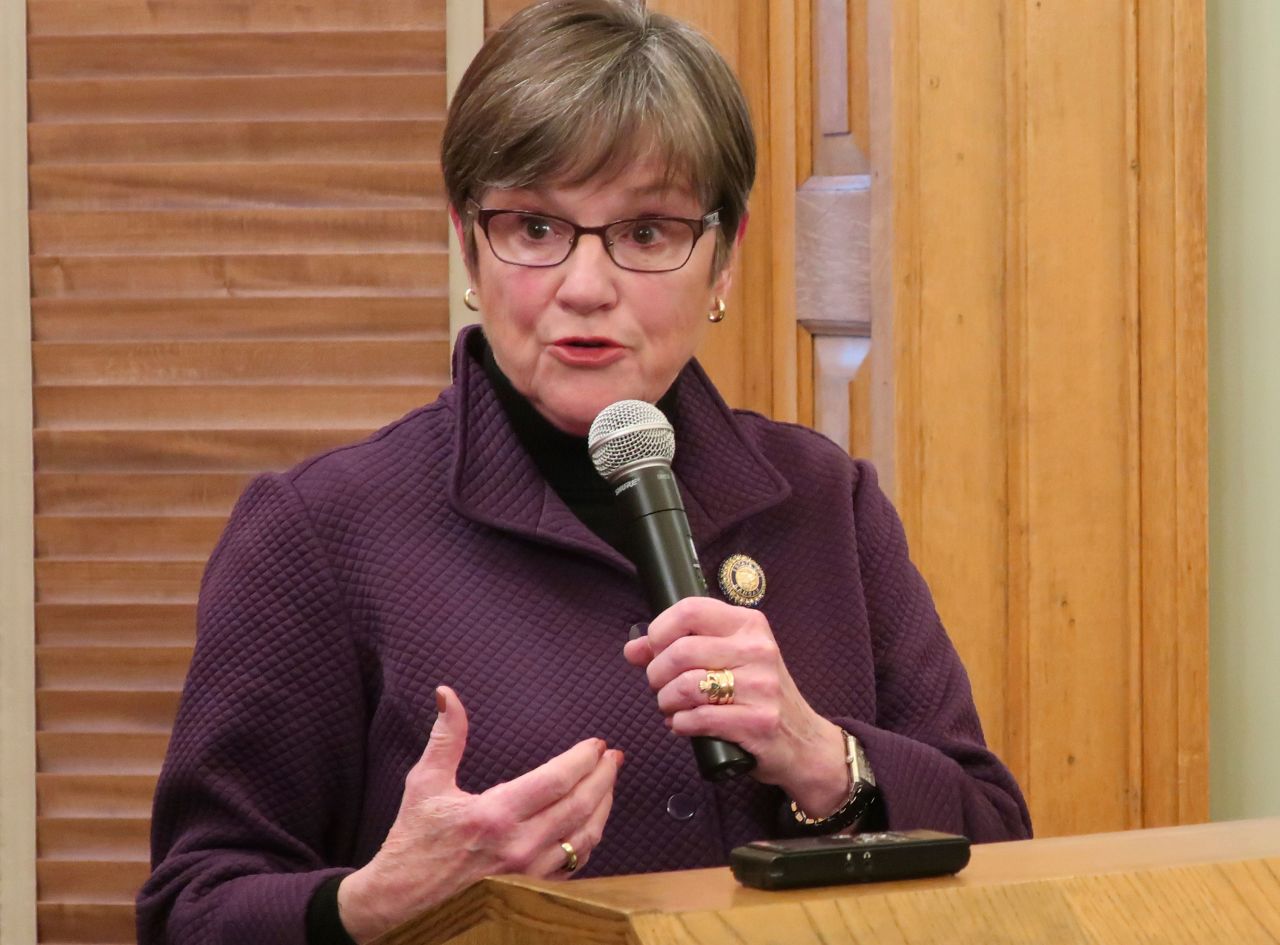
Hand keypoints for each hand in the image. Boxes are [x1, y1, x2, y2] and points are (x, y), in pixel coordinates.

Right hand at [337, 686, 622, 942]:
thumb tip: (446, 694)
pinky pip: (574, 865)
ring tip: (610, 784)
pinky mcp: (530, 893)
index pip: (557, 781)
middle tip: (614, 757)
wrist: (400, 904)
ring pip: (584, 839)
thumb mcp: (424, 784)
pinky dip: (589, 840)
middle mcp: (519, 847)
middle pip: (580, 807)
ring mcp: (528, 875)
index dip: (582, 759)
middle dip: (603, 778)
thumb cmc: (412, 843)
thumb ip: (446, 737)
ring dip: (603, 808)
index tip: (596, 743)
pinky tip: (591, 823)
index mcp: (495, 815)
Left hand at [623, 597, 847, 815]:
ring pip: (687, 686)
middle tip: (658, 686)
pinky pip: (700, 719)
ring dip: (666, 702)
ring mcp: (761, 686)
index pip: (690, 610)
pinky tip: (683, 725)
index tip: (653, 649)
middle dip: (657, 673)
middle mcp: (758, 650)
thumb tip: (633, 648)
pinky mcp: (759, 722)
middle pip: (681, 651)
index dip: (659, 630)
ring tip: (670, 707)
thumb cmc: (758, 696)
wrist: (803, 742)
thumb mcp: (727, 660)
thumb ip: (680, 648)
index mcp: (749, 625)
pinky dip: (681, 724)